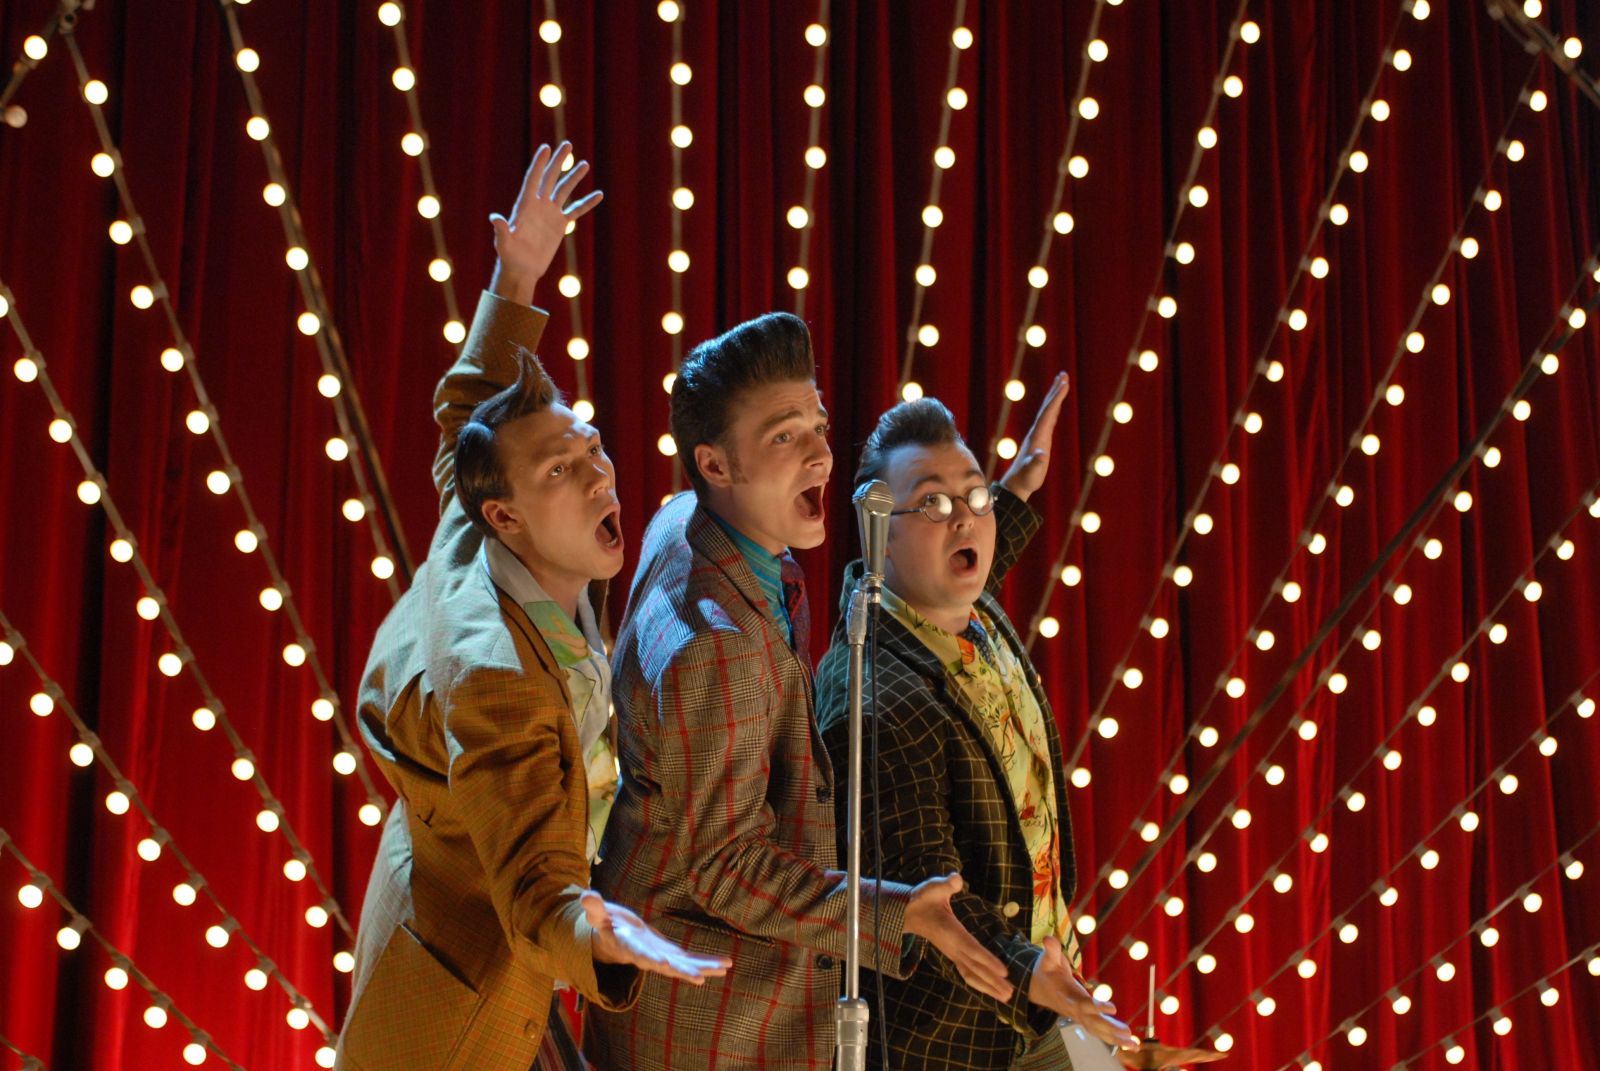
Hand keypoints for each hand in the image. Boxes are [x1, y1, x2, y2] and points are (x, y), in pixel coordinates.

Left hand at [488, 141, 603, 304]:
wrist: (522, 269)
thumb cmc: (509, 256)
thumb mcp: (503, 243)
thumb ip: (501, 230)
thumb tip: (494, 218)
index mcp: (525, 205)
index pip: (534, 179)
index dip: (540, 163)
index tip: (546, 147)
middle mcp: (539, 205)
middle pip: (550, 178)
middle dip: (558, 161)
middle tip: (567, 144)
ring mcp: (550, 214)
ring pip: (564, 191)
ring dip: (574, 177)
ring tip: (584, 164)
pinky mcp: (559, 225)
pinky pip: (575, 210)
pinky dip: (586, 203)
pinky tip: (598, 195)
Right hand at [581, 891, 730, 984]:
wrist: (615, 940)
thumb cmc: (607, 925)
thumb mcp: (599, 915)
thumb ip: (594, 908)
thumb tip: (586, 895)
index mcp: (630, 948)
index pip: (640, 955)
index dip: (650, 958)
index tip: (662, 963)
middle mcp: (648, 958)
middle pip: (667, 967)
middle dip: (683, 971)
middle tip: (699, 978)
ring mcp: (662, 959)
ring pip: (684, 967)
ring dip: (703, 969)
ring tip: (723, 969)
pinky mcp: (672, 956)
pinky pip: (692, 961)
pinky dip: (707, 963)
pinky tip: (725, 964)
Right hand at [902, 873, 1014, 1002]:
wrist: (907, 914)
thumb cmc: (922, 899)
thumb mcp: (933, 888)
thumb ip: (946, 884)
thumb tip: (956, 878)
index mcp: (951, 933)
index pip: (972, 949)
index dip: (988, 960)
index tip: (1004, 972)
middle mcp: (953, 947)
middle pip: (975, 968)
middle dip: (993, 981)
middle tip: (1011, 994)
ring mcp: (953, 953)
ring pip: (972, 974)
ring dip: (989, 987)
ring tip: (1006, 997)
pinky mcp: (953, 955)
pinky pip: (968, 972)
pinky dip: (980, 983)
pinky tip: (991, 990)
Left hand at [997, 372, 1068, 502]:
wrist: (1016, 485)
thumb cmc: (1026, 479)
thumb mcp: (1032, 472)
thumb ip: (1036, 463)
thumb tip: (1040, 455)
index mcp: (1036, 436)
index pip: (1048, 413)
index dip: (1056, 399)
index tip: (1064, 384)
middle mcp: (1036, 432)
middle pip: (1047, 407)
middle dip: (1055, 391)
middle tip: (1063, 374)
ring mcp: (1038, 435)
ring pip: (1048, 411)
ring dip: (1055, 397)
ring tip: (1062, 383)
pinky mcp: (1040, 440)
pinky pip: (1049, 420)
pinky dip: (1054, 409)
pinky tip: (1056, 406)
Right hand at [1027, 936, 1136, 1048]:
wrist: (1039, 988)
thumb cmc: (1046, 971)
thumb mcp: (1047, 959)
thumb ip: (1051, 951)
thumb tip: (1048, 939)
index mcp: (1067, 996)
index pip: (1083, 1004)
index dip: (1096, 1006)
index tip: (1113, 1007)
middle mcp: (1074, 1010)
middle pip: (1093, 1022)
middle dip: (1110, 1029)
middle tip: (1128, 1034)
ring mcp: (1080, 1017)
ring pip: (1098, 1030)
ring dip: (1115, 1039)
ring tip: (1133, 1045)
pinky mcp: (1085, 1019)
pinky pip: (1100, 1032)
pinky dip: (1114, 1039)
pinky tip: (1130, 1045)